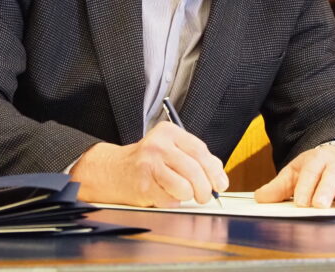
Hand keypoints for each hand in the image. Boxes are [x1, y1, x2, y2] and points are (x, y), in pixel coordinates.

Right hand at [69, 121, 227, 206]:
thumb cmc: (148, 161)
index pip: (200, 151)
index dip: (214, 170)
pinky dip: (173, 202)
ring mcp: (148, 164)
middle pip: (194, 170)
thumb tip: (219, 176)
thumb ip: (195, 157)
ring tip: (182, 194)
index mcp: (168, 132)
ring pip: (184, 187)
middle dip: (204, 189)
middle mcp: (158, 145)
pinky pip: (170, 200)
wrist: (114, 170)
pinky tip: (164, 194)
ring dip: (188, 196)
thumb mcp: (171, 149)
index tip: (220, 183)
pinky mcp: (142, 185)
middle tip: (204, 196)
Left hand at [254, 145, 334, 208]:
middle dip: (326, 190)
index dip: (305, 186)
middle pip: (332, 175)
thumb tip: (260, 198)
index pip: (310, 171)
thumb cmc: (315, 170)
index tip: (300, 202)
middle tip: (319, 205)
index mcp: (317, 159)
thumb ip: (278, 187)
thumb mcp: (295, 174)